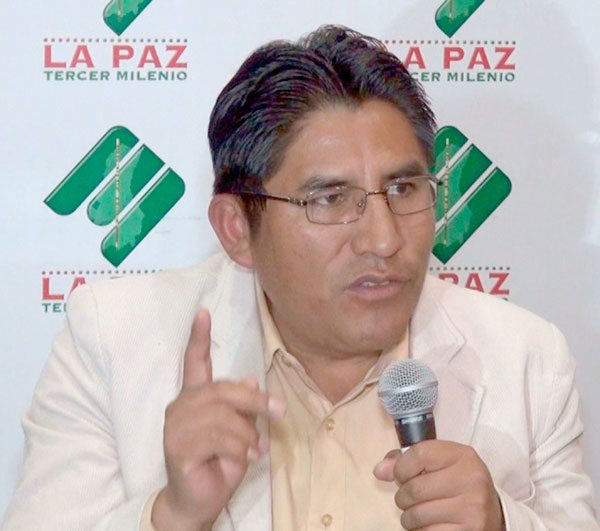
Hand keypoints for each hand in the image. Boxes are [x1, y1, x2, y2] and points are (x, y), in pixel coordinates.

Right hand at [152, 310, 285, 530]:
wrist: (199, 501)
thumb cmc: (219, 462)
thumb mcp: (239, 432)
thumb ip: (242, 407)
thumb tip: (252, 381)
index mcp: (195, 397)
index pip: (194, 362)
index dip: (199, 337)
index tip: (203, 312)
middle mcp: (181, 406)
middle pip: (222, 389)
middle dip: (254, 401)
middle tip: (279, 412)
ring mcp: (176, 426)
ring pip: (223, 415)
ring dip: (248, 432)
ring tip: (257, 448)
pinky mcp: (177, 446)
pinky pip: (218, 437)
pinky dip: (240, 446)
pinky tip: (249, 457)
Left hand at [373, 440, 503, 530]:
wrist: (492, 512)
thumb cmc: (457, 483)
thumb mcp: (439, 463)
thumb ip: (407, 461)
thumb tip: (380, 471)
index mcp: (463, 455)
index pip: (418, 455)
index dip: (401, 468)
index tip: (401, 476)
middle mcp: (472, 478)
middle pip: (414, 488)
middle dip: (403, 496)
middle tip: (409, 498)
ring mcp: (473, 507)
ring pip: (417, 514)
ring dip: (408, 517)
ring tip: (417, 513)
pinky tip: (429, 524)